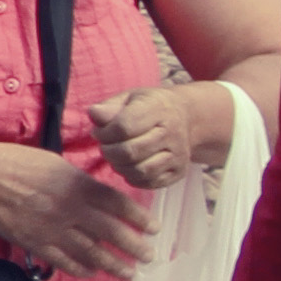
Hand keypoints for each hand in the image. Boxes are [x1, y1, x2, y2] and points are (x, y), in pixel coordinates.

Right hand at [0, 141, 155, 277]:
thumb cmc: (19, 164)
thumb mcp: (57, 164)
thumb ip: (81, 182)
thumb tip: (102, 198)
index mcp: (78, 185)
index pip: (117, 204)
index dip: (139, 217)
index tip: (153, 228)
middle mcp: (70, 209)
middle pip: (110, 231)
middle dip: (134, 246)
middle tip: (148, 256)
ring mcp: (53, 229)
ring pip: (91, 252)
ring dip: (113, 264)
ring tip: (128, 272)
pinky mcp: (36, 243)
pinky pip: (64, 261)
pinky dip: (81, 269)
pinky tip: (92, 272)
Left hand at [90, 82, 232, 189]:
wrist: (186, 117)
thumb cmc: (151, 106)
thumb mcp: (131, 98)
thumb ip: (110, 107)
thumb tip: (93, 113)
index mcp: (159, 109)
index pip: (124, 126)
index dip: (105, 133)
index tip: (99, 132)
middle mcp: (172, 133)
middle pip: (130, 151)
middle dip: (109, 151)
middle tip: (105, 146)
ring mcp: (178, 155)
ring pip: (139, 171)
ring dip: (119, 166)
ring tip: (115, 156)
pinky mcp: (178, 172)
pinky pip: (148, 183)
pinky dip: (132, 177)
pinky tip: (129, 165)